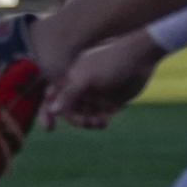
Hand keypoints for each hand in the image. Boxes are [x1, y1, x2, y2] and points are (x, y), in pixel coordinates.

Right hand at [43, 31, 164, 129]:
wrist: (139, 58)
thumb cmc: (110, 62)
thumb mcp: (86, 77)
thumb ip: (69, 93)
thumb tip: (53, 111)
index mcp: (70, 80)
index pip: (51, 98)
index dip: (47, 113)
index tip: (49, 128)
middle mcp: (81, 89)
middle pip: (68, 111)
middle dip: (73, 119)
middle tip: (83, 122)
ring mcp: (96, 97)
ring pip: (84, 116)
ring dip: (87, 122)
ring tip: (96, 122)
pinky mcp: (111, 103)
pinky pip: (100, 118)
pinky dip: (99, 122)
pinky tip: (103, 123)